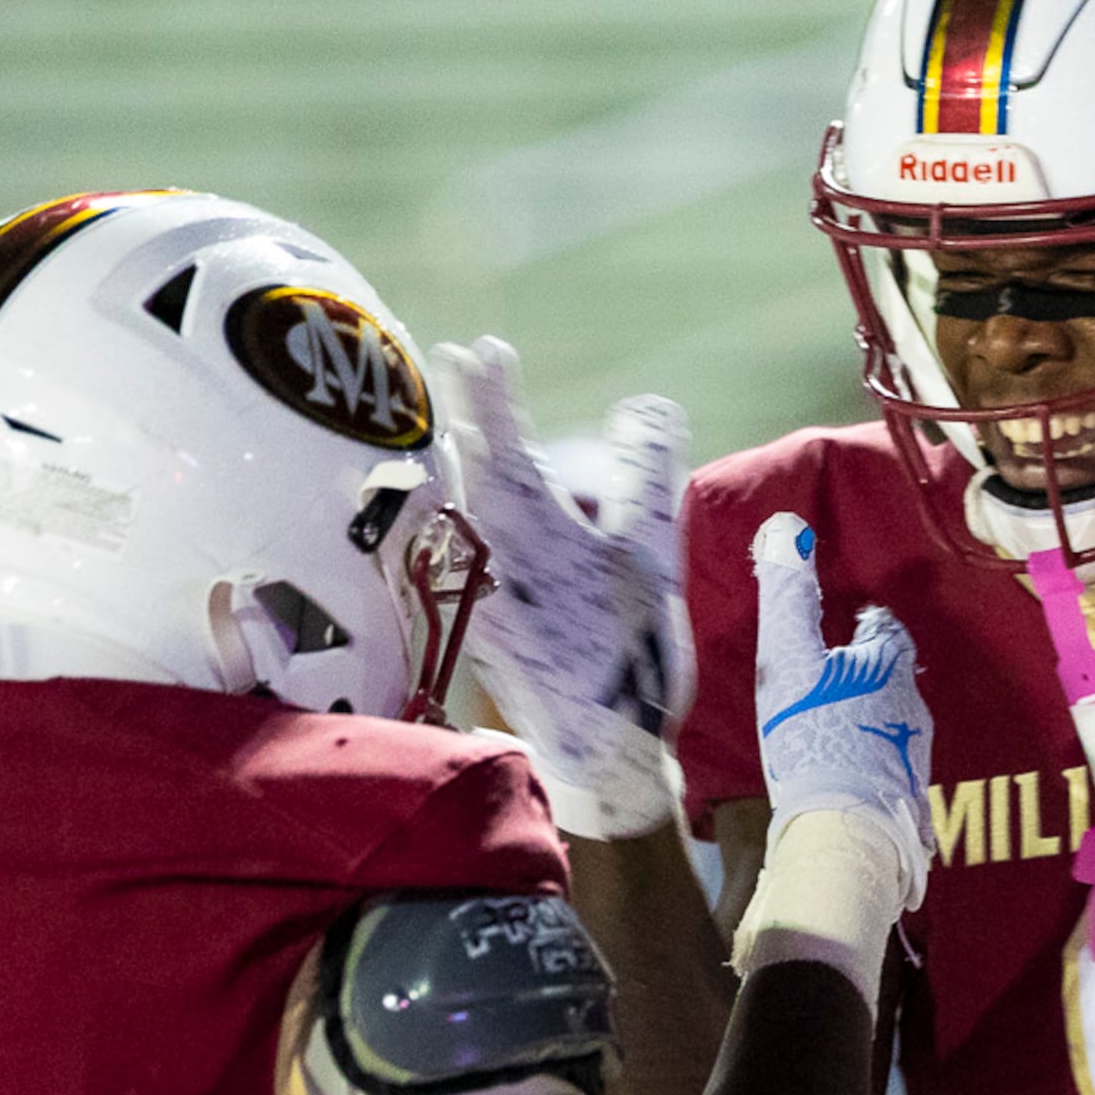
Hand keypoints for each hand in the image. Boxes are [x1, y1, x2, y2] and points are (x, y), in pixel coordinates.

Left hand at [437, 337, 688, 839]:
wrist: (597, 746)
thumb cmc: (630, 650)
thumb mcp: (653, 553)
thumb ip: (647, 471)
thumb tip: (646, 403)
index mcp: (528, 521)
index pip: (500, 435)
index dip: (491, 387)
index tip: (484, 347)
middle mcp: (481, 546)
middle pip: (462, 460)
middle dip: (461, 409)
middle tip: (451, 360)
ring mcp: (466, 585)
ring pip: (445, 502)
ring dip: (448, 454)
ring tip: (448, 422)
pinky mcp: (464, 619)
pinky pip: (441, 547)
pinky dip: (441, 512)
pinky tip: (440, 505)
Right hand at [751, 515, 932, 908]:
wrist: (841, 832)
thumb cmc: (813, 736)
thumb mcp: (788, 659)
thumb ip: (786, 596)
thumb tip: (784, 527)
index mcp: (889, 665)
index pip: (883, 626)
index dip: (862, 621)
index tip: (841, 623)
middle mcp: (913, 706)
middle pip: (892, 673)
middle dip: (866, 669)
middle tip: (830, 673)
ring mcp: (913, 754)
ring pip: (893, 718)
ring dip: (869, 713)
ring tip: (835, 719)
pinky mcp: (906, 795)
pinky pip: (887, 760)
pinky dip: (869, 754)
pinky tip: (845, 766)